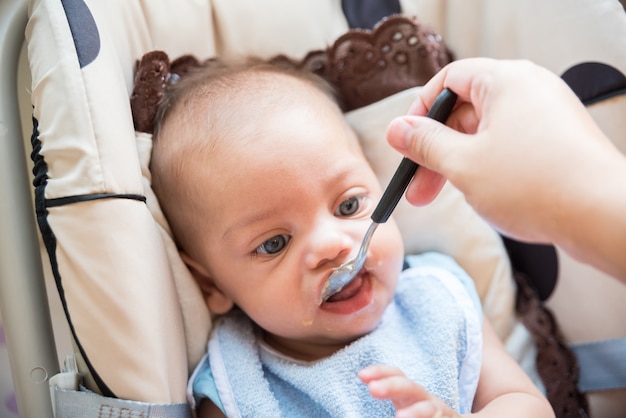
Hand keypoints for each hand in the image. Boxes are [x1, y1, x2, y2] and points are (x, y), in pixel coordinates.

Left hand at [359, 365, 459, 417]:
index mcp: (411, 392)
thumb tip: (364, 383)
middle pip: (409, 387)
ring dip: (416, 412)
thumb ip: (388, 391)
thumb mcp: (406, 403)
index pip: (396, 375)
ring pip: (428, 410)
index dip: (380, 372)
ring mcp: (439, 412)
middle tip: (373, 389)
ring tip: (399, 417)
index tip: (361, 374)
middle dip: (391, 386)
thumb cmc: (423, 413)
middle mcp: (426, 399)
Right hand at [385, 58, 625, 277]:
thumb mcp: (463, 164)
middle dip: (435, 150)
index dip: (420, 110)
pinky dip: (486, 167)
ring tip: (445, 197)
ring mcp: (546, 117)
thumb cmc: (537, 184)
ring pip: (485, 133)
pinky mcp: (557, 143)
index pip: (448, 79)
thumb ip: (425, 144)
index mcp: (506, 80)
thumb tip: (397, 129)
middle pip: (465, 110)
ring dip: (458, 163)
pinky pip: (509, 147)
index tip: (406, 141)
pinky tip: (480, 196)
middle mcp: (529, 90)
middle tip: (417, 186)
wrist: (604, 217)